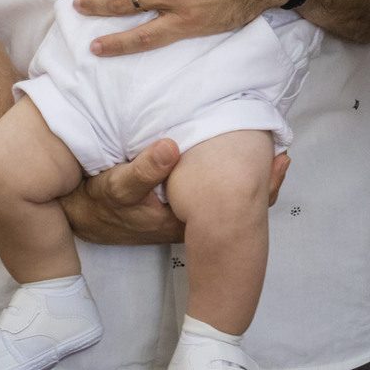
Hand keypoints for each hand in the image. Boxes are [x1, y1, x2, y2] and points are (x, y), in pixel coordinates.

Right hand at [61, 139, 290, 243]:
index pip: (238, 210)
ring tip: (272, 151)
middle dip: (263, 182)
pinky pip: (216, 191)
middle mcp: (193, 222)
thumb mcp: (118, 185)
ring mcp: (189, 215)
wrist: (85, 213)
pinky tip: (240, 152)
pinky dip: (231, 174)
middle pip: (242, 206)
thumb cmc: (102, 200)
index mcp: (186, 221)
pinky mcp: (183, 204)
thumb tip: (172, 147)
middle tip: (283, 154)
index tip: (281, 160)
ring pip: (232, 199)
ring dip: (250, 177)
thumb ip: (145, 169)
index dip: (263, 188)